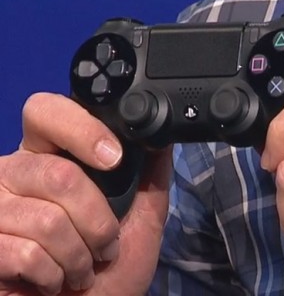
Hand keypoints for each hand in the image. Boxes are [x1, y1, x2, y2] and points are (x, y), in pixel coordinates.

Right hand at [0, 93, 170, 295]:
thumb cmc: (115, 267)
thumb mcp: (145, 216)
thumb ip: (151, 175)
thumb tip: (160, 137)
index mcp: (52, 155)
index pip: (45, 111)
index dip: (80, 129)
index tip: (115, 159)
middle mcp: (17, 173)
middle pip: (57, 173)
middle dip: (96, 218)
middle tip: (106, 243)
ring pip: (47, 216)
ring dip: (79, 253)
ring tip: (83, 267)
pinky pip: (26, 252)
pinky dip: (54, 274)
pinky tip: (54, 279)